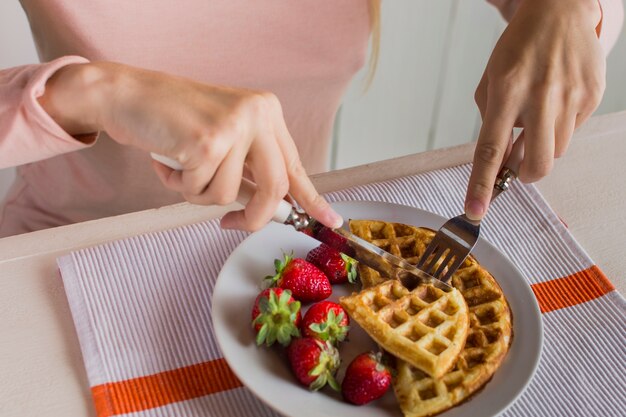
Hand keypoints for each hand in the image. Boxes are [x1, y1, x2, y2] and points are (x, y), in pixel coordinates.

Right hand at [38, 62, 342, 230]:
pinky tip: (168, 159)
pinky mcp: (207, 140)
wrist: (129, 94)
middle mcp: (258, 114)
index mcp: (267, 113)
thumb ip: (250, 169)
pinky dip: (178, 185)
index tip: (330, 221)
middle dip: (253, 217)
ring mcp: (234, 125)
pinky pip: (198, 190)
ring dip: (199, 193)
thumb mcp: (225, 138)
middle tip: (229, 224)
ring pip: (229, 194)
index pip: (295, 165)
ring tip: (182, 167)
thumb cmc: (174, 120)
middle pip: (274, 188)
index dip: (312, 198)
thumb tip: (275, 208)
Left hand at [466, 0, 604, 219]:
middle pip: (537, 164)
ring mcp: (571, 96)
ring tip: (537, 117)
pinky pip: (573, 132)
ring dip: (542, 147)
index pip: (490, 149)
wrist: (560, 11)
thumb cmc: (518, 49)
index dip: (481, 185)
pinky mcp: (592, 96)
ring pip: (556, 151)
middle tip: (519, 168)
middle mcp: (540, 95)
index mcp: (506, 91)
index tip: (474, 211)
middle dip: (526, 176)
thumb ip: (491, 121)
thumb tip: (502, 161)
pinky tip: (555, 101)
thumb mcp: (491, 80)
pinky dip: (559, 128)